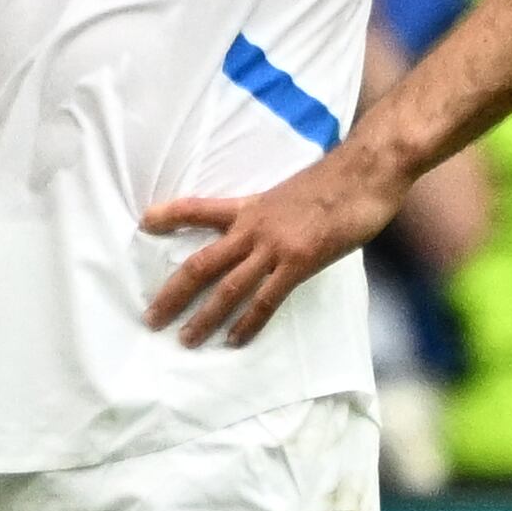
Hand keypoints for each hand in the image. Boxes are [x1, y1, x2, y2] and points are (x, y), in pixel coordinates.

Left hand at [142, 154, 402, 348]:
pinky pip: (267, 299)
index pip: (199, 208)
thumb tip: (271, 230)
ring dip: (204, 317)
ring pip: (228, 288)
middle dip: (173, 293)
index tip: (143, 222)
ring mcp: (275, 246)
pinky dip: (249, 322)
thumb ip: (274, 214)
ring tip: (186, 340)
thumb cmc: (338, 179)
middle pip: (201, 263)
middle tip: (151, 318)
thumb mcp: (292, 191)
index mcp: (250, 207)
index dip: (170, 215)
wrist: (368, 171)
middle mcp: (253, 228)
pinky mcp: (300, 262)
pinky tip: (235, 340)